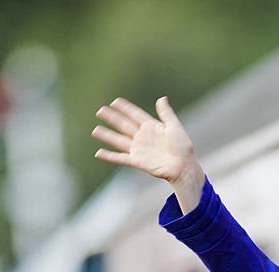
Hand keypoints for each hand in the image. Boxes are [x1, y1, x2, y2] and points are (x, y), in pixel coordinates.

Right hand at [93, 97, 203, 211]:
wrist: (183, 166)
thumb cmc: (183, 147)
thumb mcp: (175, 126)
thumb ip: (166, 113)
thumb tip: (162, 98)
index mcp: (152, 127)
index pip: (135, 115)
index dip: (125, 108)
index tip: (115, 101)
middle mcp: (143, 137)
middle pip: (123, 125)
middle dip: (112, 118)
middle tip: (100, 111)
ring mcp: (138, 149)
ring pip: (118, 140)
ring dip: (107, 136)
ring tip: (95, 130)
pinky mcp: (136, 161)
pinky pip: (120, 158)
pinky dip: (109, 156)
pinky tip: (98, 153)